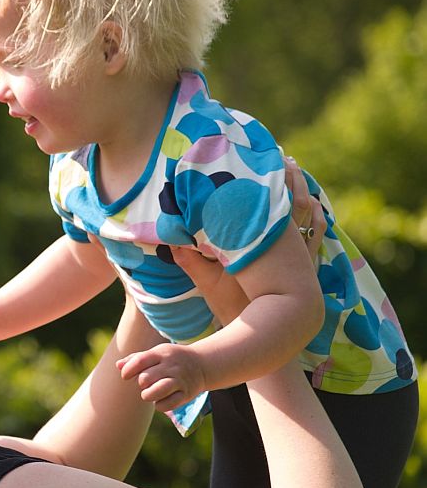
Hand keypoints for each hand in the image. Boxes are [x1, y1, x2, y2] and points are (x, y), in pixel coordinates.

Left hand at [116, 343, 206, 411]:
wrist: (202, 364)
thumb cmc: (171, 359)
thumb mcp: (156, 353)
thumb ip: (136, 358)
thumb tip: (118, 366)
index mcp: (161, 354)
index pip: (140, 361)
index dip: (128, 370)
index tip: (125, 376)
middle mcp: (171, 366)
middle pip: (146, 378)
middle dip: (140, 383)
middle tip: (144, 384)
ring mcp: (180, 380)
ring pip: (159, 390)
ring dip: (148, 395)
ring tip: (147, 394)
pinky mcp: (187, 394)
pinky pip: (170, 403)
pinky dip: (160, 405)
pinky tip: (158, 402)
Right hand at [170, 156, 327, 325]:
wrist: (267, 331)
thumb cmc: (237, 308)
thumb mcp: (209, 285)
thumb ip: (191, 262)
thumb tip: (171, 240)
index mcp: (259, 243)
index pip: (266, 203)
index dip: (266, 178)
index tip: (261, 159)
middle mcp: (283, 244)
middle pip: (292, 201)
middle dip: (287, 177)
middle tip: (281, 156)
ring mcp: (299, 252)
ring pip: (307, 213)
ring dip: (302, 190)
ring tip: (296, 172)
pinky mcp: (307, 262)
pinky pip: (316, 231)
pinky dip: (316, 214)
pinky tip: (313, 203)